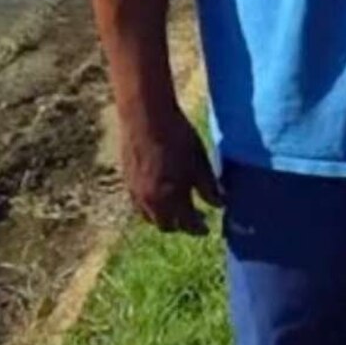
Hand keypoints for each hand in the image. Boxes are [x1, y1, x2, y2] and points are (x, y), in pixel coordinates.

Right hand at [117, 94, 223, 234]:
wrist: (146, 116)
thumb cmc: (178, 136)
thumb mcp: (200, 162)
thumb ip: (209, 187)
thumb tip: (219, 205)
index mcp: (171, 198)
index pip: (187, 224)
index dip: (198, 228)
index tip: (207, 228)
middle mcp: (150, 201)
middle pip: (165, 225)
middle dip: (181, 226)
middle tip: (194, 219)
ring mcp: (135, 191)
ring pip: (149, 216)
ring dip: (164, 217)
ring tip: (177, 208)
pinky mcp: (126, 180)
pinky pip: (139, 204)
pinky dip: (151, 206)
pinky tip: (161, 194)